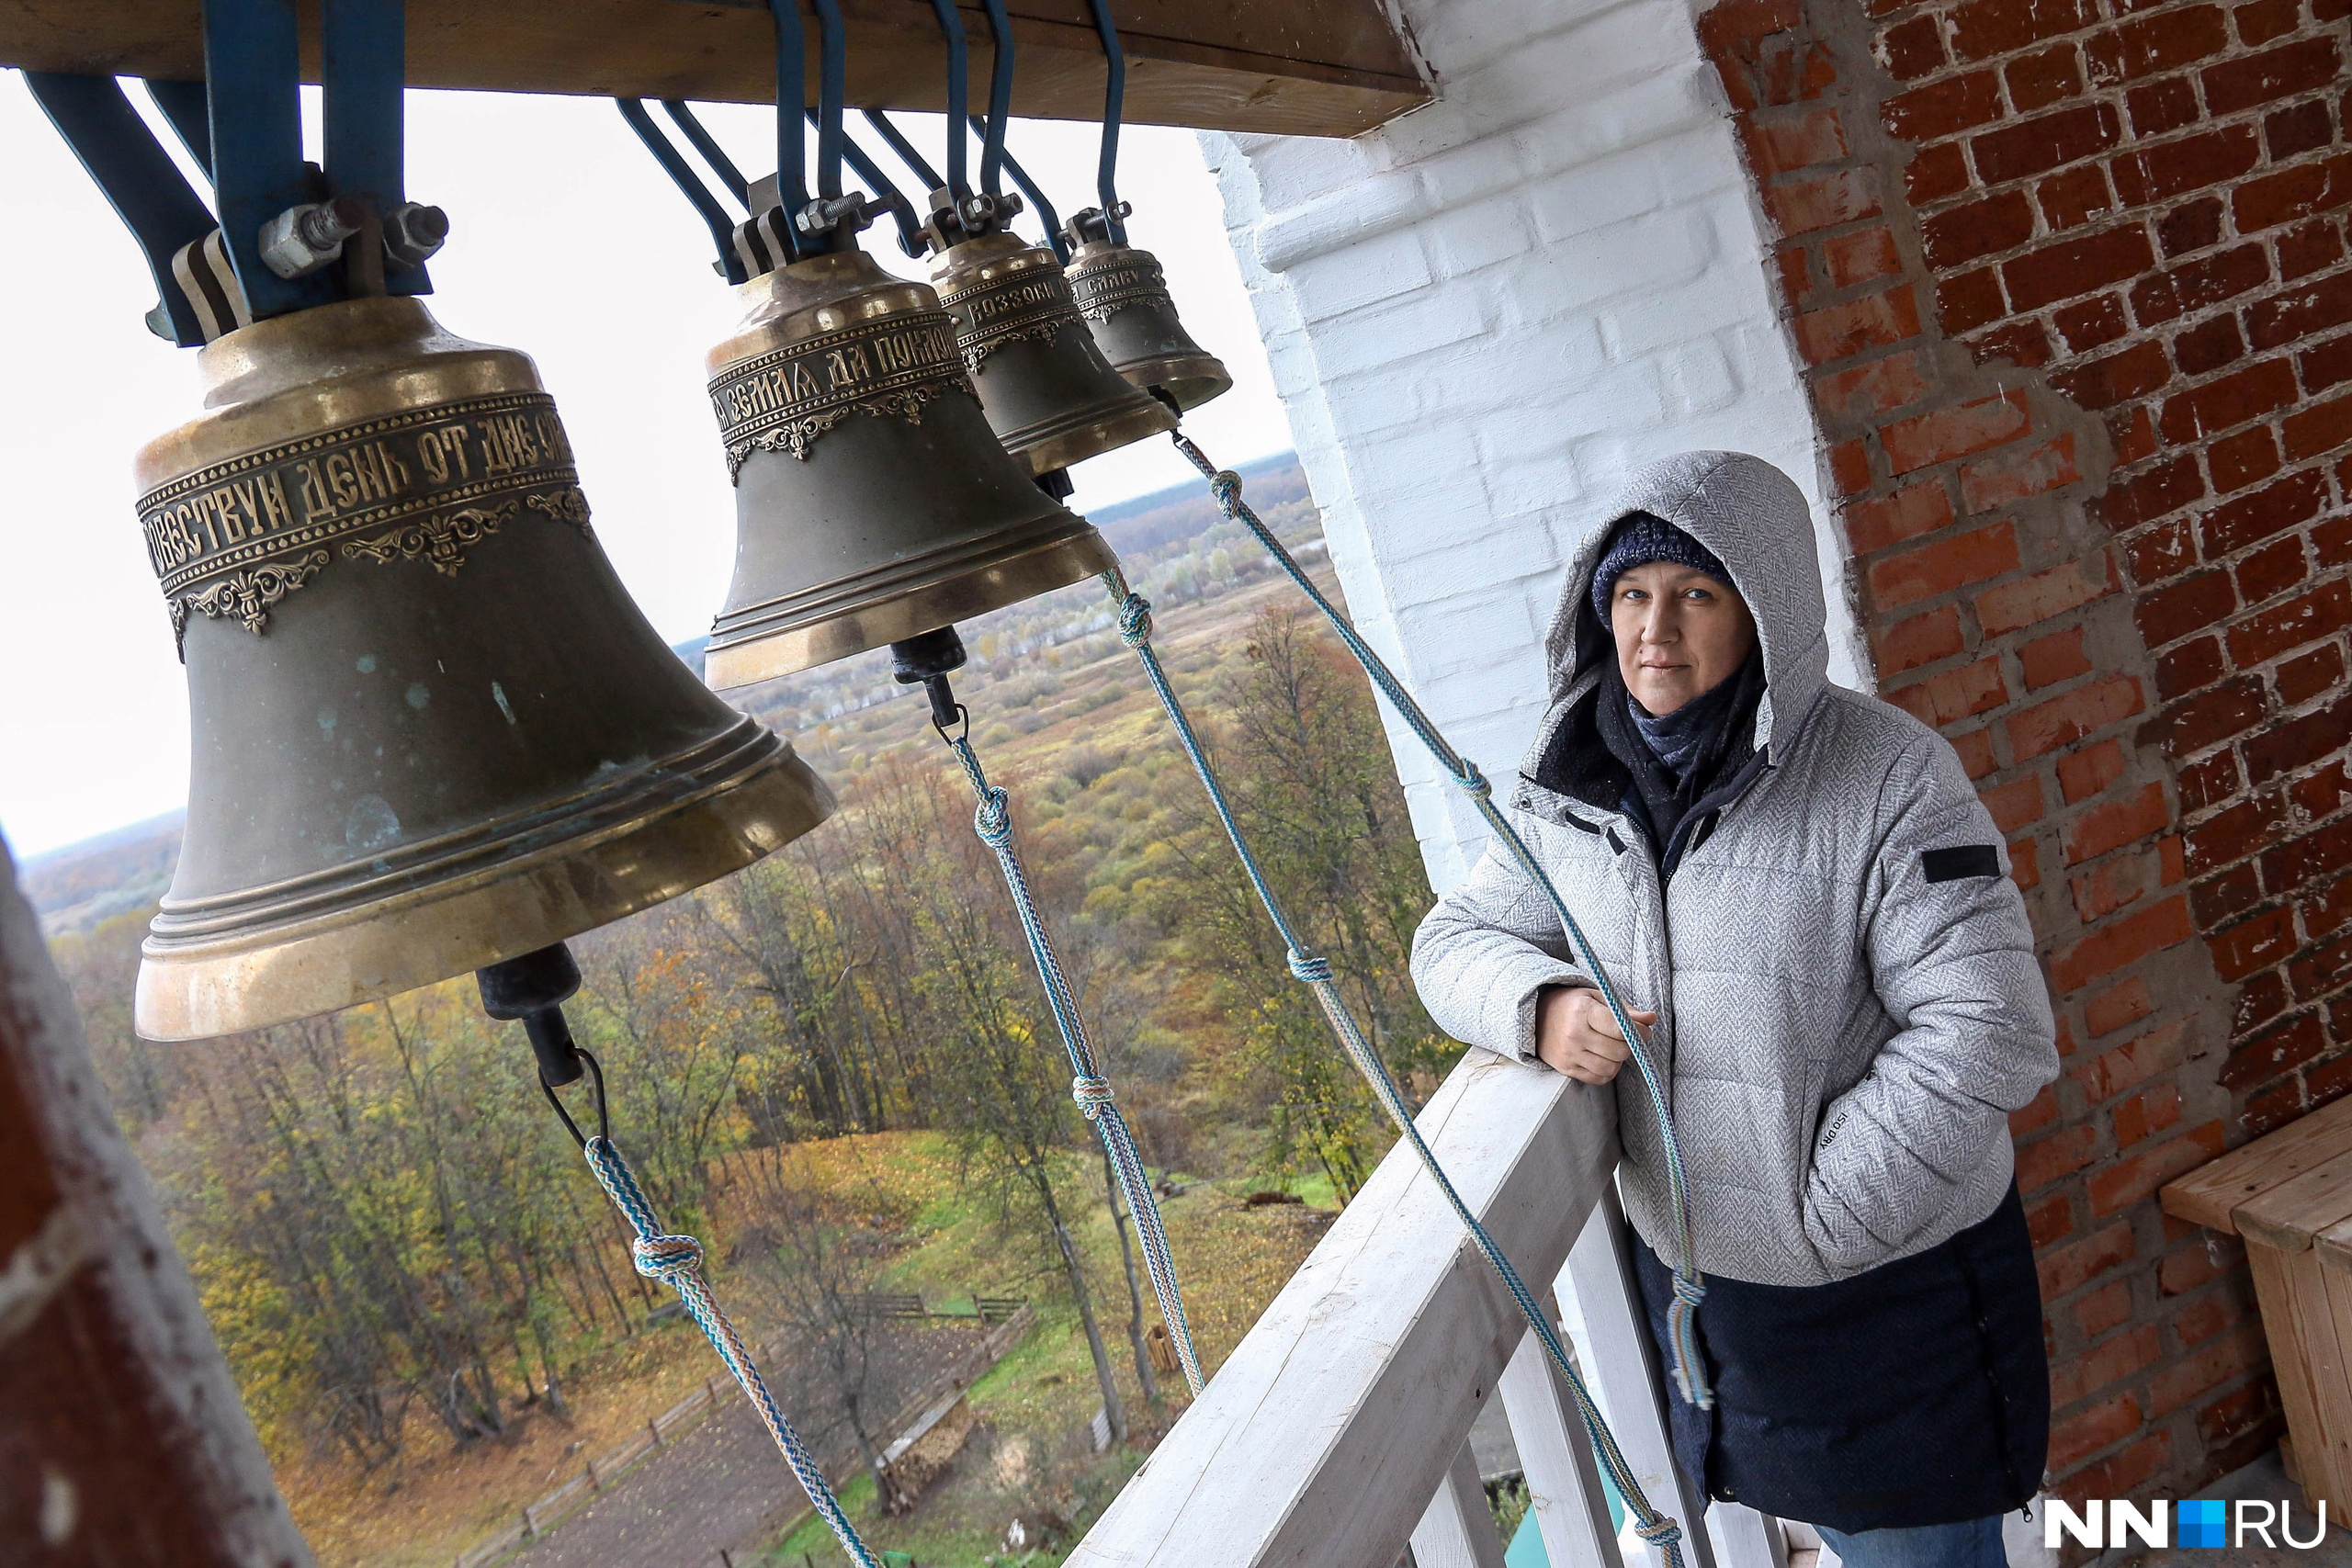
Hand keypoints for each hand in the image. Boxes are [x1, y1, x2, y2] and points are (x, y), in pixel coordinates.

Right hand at [1534, 986, 1655, 1084]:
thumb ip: (1626, 1010)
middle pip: (1619, 1051)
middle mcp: (1574, 1034)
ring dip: (1618, 1060)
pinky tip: (1602, 1057)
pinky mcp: (1566, 1068)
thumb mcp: (1598, 998)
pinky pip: (1598, 1078)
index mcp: (1583, 1011)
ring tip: (1612, 1048)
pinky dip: (1607, 1071)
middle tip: (1626, 1038)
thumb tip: (1651, 1019)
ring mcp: (1568, 1054)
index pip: (1620, 1029)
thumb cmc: (1572, 1004)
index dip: (1639, 1032)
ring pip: (1611, 1068)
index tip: (1643, 1030)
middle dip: (1630, 1046)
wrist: (1537, 1016)